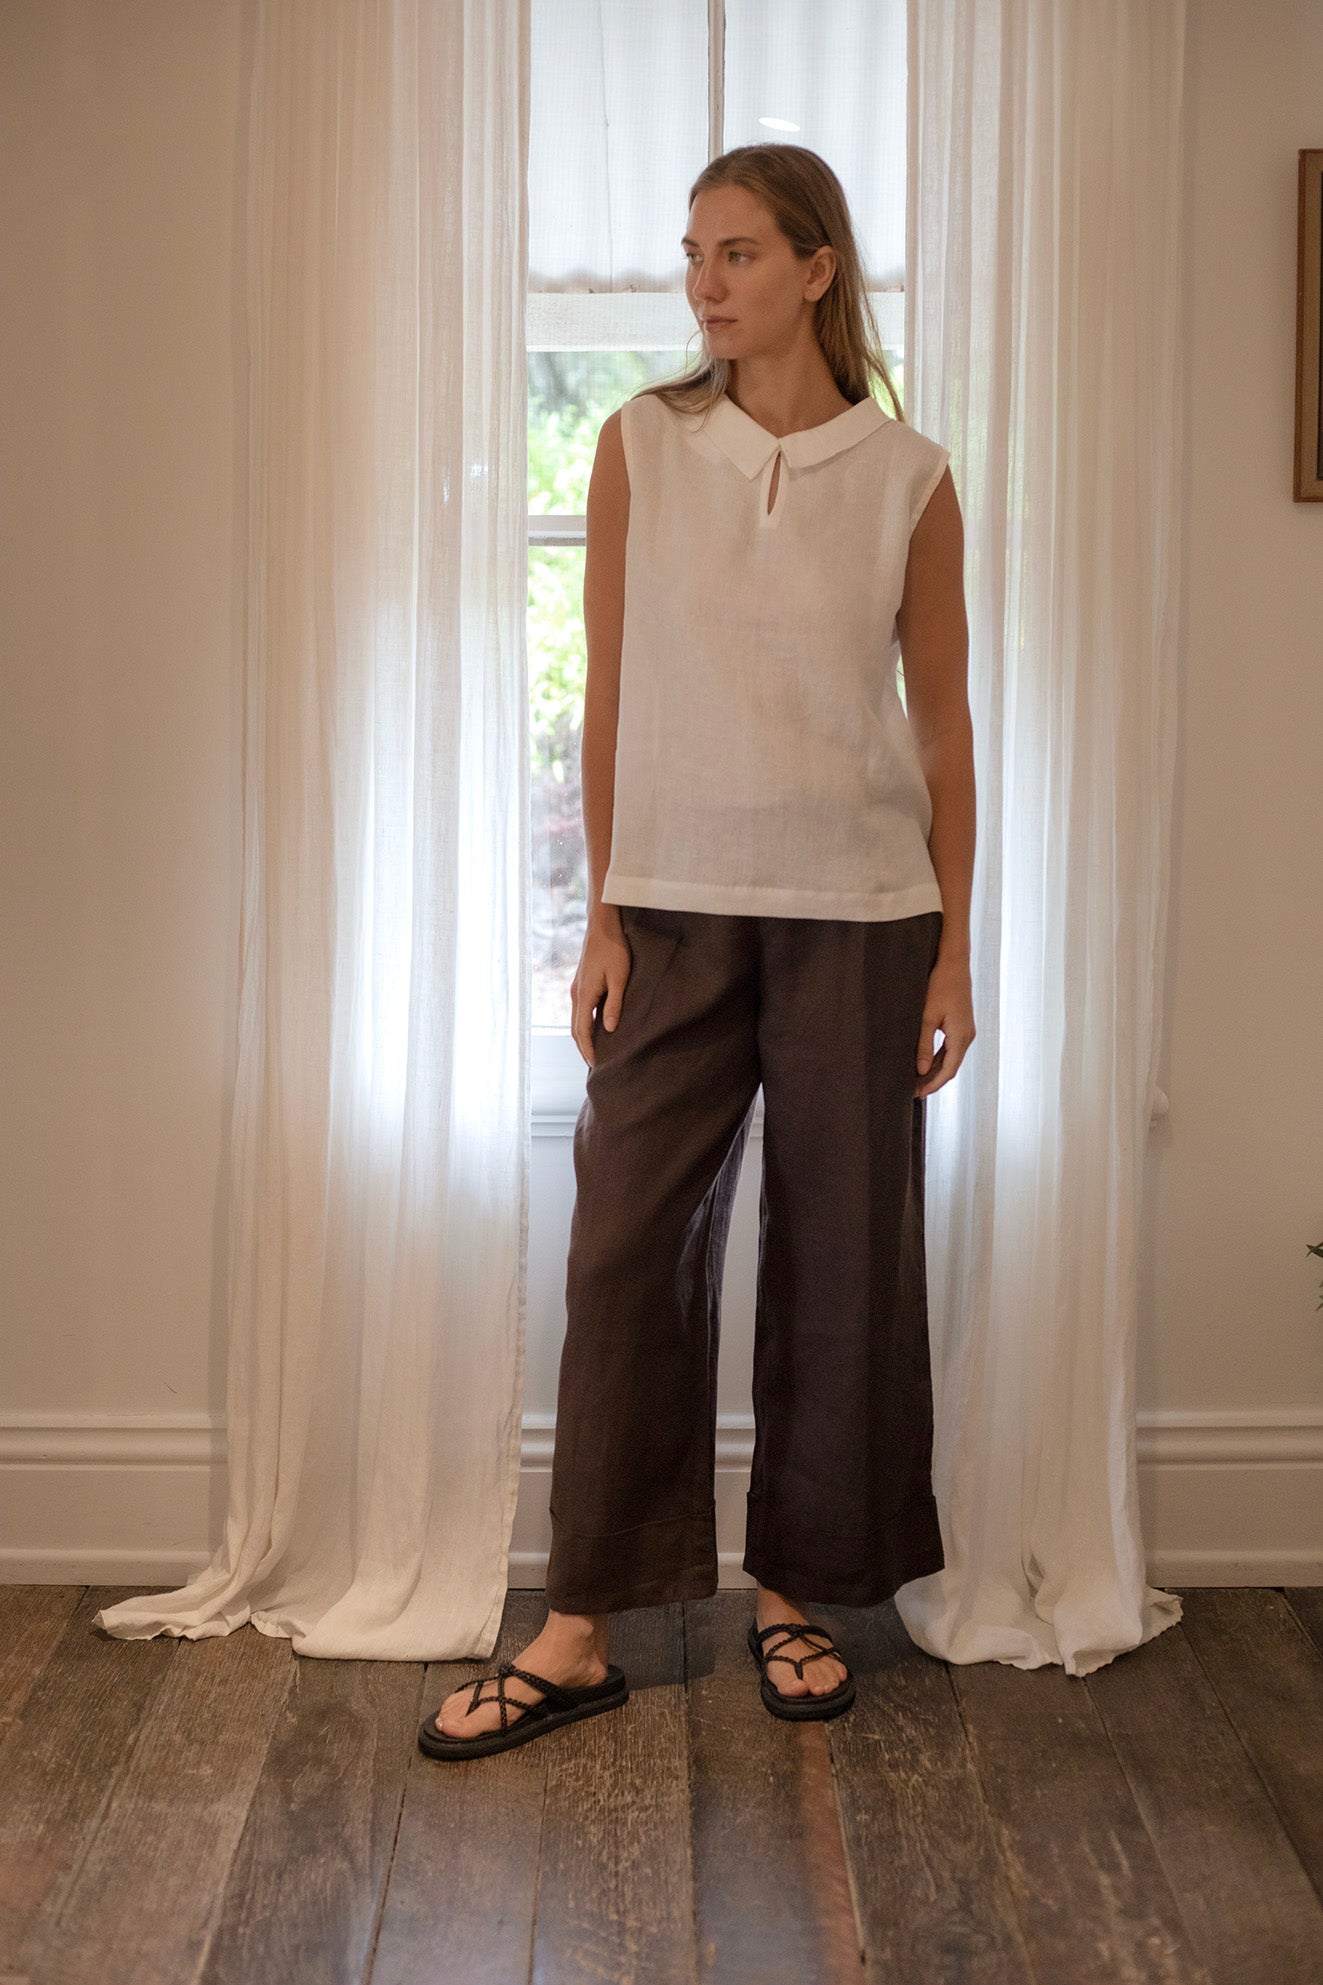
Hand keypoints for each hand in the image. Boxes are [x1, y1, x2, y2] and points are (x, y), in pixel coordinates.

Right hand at [570, 910, 632, 1067]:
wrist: (602, 927)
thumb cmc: (614, 950)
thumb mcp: (619, 977)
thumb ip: (614, 1003)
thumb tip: (610, 1028)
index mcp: (584, 995)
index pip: (582, 1030)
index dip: (587, 1049)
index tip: (594, 1064)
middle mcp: (576, 994)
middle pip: (576, 1029)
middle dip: (583, 1047)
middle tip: (594, 1064)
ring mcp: (576, 989)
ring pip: (576, 1020)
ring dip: (583, 1037)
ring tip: (594, 1051)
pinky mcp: (581, 984)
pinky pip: (580, 1011)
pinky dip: (584, 1025)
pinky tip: (594, 1029)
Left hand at [915, 951, 974, 1097]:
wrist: (954, 964)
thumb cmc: (940, 986)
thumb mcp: (927, 1017)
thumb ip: (923, 1045)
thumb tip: (920, 1070)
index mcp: (961, 1037)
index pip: (947, 1070)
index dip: (932, 1084)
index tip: (917, 1094)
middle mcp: (967, 1037)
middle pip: (950, 1067)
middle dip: (932, 1080)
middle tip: (912, 1091)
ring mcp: (966, 1031)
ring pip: (950, 1059)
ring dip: (934, 1070)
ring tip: (916, 1081)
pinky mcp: (961, 1025)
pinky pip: (950, 1049)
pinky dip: (938, 1059)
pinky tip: (924, 1063)